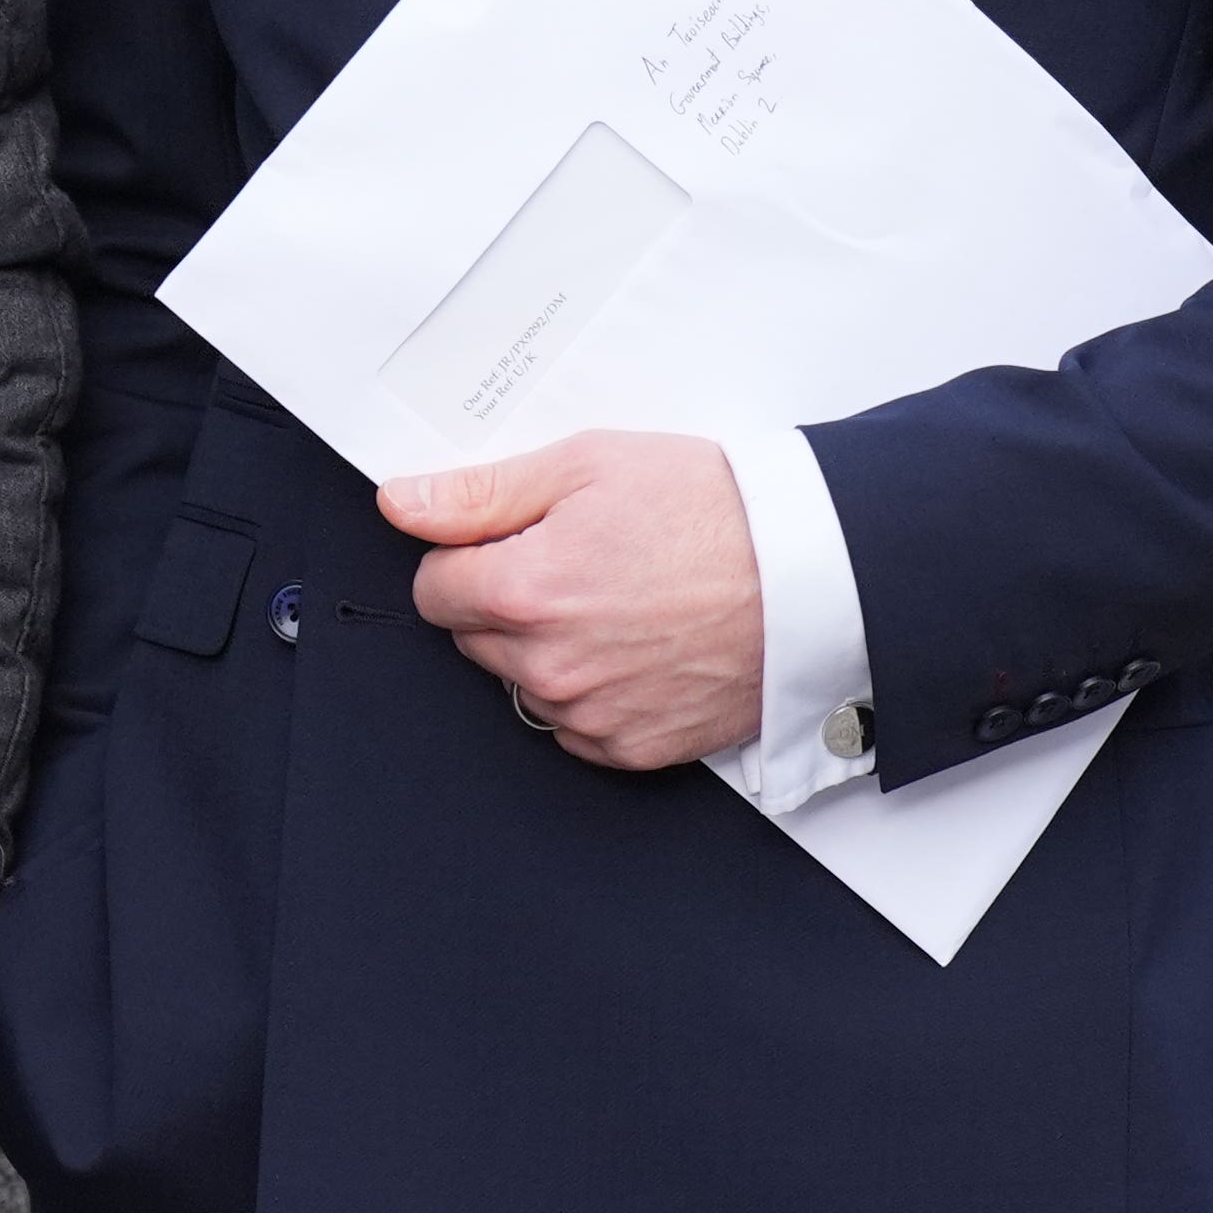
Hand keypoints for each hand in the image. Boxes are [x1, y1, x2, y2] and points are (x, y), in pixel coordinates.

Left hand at [378, 429, 765, 772]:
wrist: (811, 572)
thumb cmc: (712, 510)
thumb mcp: (587, 464)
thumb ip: (480, 493)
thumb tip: (401, 504)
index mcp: (526, 590)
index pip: (434, 588)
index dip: (470, 555)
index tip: (517, 540)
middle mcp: (550, 665)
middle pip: (474, 639)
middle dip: (507, 601)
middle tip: (580, 560)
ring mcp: (592, 714)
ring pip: (523, 684)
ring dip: (548, 649)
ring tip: (618, 600)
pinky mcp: (634, 748)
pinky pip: (576, 727)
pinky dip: (592, 692)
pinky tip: (636, 646)